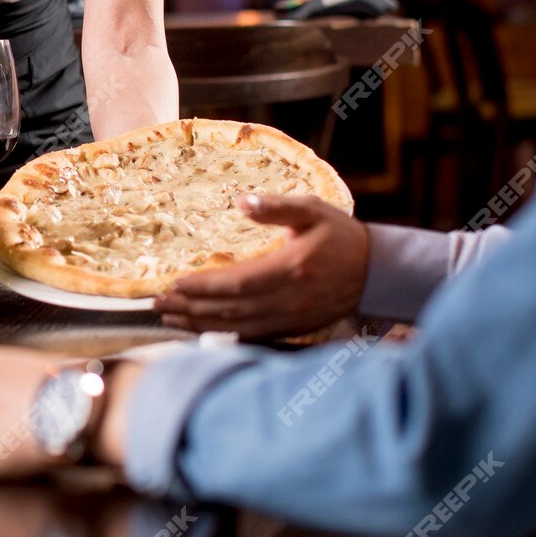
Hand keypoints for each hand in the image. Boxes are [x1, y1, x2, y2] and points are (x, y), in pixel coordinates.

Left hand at [154, 194, 369, 338]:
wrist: (377, 271)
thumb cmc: (340, 236)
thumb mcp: (312, 210)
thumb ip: (276, 207)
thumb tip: (241, 201)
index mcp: (290, 268)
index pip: (237, 284)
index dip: (203, 286)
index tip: (175, 283)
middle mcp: (289, 299)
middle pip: (230, 310)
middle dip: (191, 307)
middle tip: (158, 304)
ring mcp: (292, 318)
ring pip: (238, 326)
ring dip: (201, 324)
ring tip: (171, 317)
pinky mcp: (295, 329)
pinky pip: (253, 336)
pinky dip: (224, 335)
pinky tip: (202, 331)